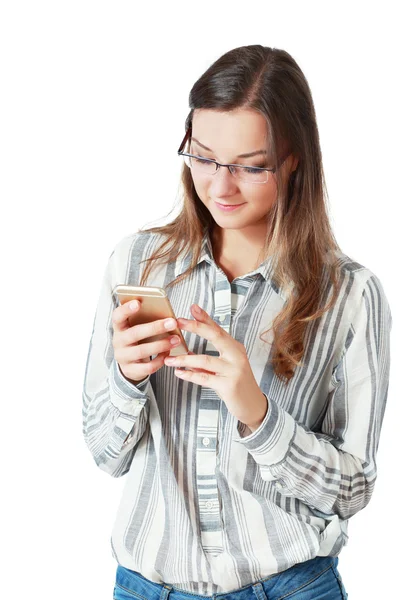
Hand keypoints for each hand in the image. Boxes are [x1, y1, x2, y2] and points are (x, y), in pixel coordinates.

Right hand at [112, 299, 182, 384]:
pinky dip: (160, 360)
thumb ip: (145, 321)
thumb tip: (166, 314)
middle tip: (172, 322)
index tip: (138, 303)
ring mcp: (123, 357)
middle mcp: (118, 342)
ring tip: (176, 340)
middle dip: (155, 328)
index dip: (126, 309)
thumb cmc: (137, 340)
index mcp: (119, 328)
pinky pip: (147, 367)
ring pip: (142, 351)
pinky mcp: (130, 370)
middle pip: (134, 333)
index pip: (117, 316)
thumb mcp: (136, 328)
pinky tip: (168, 354)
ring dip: (161, 344)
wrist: (129, 364)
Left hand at [163, 304, 267, 429]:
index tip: (192, 307)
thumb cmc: (236, 384)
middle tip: (178, 321)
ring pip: (205, 360)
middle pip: (215, 336)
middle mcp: (237, 356)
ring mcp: (234, 370)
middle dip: (196, 327)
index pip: (218, 329)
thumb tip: (187, 350)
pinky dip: (190, 375)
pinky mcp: (229, 386)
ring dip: (184, 359)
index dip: (205, 317)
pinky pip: (204, 378)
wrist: (253, 405)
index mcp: (235, 348)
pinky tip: (178, 373)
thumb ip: (208, 358)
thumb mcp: (225, 367)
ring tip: (169, 358)